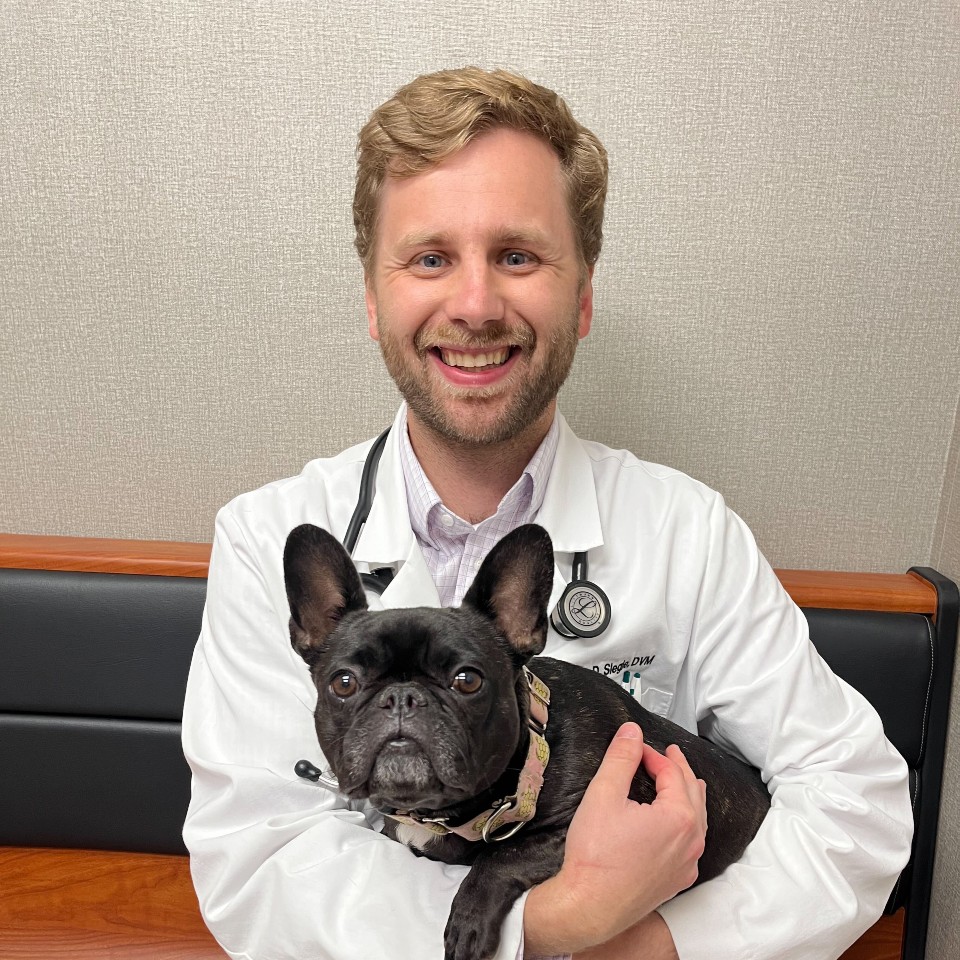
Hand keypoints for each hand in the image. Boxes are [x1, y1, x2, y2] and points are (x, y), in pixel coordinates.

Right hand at [523, 723, 705, 955]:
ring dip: (689, 796)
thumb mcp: (604, 794)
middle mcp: (690, 841)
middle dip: (680, 770)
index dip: (654, 755)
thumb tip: (632, 732)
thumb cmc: (595, 856)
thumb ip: (621, 757)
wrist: (589, 906)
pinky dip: (688, 825)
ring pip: (697, 821)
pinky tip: (679, 826)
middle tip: (671, 754)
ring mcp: (686, 864)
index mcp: (679, 817)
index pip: (672, 773)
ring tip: (686, 783)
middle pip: (692, 794)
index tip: (637, 748)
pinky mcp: (677, 881)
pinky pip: (692, 845)